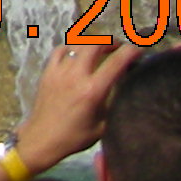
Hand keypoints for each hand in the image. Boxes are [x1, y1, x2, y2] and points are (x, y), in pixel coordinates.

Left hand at [17, 38, 134, 171]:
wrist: (43, 137)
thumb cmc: (75, 136)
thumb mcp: (103, 126)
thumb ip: (113, 104)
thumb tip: (125, 89)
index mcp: (93, 91)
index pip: (115, 64)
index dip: (129, 53)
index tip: (138, 49)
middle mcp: (76, 75)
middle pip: (94, 46)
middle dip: (109, 42)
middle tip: (118, 47)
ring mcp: (59, 71)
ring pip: (77, 46)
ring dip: (92, 44)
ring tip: (100, 49)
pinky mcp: (47, 72)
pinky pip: (60, 51)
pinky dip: (71, 48)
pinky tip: (77, 53)